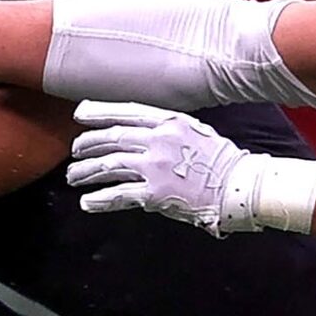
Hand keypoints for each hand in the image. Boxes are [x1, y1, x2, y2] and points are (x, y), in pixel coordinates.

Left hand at [65, 100, 260, 235]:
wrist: (240, 186)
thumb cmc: (222, 162)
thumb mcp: (195, 131)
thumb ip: (168, 129)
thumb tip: (145, 132)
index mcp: (169, 121)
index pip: (126, 112)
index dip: (99, 112)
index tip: (80, 115)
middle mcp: (159, 140)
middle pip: (112, 138)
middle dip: (87, 145)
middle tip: (75, 153)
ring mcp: (155, 166)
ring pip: (109, 165)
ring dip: (87, 172)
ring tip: (74, 177)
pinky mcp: (155, 193)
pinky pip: (119, 195)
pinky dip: (100, 200)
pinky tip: (88, 203)